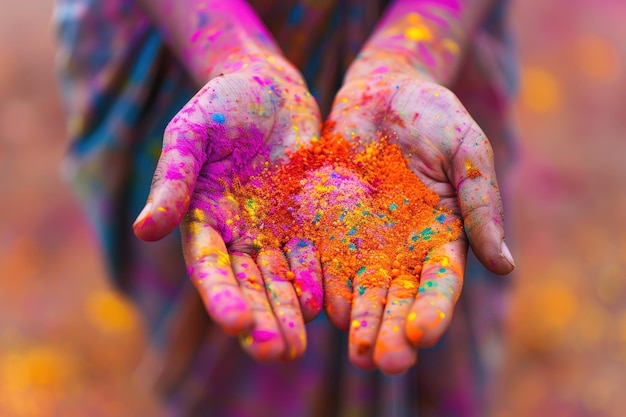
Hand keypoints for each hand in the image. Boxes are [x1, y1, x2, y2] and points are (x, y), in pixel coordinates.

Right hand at [133, 54, 322, 360]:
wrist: (269, 87)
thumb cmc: (221, 104)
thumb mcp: (190, 135)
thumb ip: (172, 181)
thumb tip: (144, 230)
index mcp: (203, 220)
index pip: (210, 268)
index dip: (222, 297)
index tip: (236, 325)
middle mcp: (239, 234)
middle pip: (249, 285)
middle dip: (261, 319)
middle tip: (277, 353)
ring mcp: (275, 229)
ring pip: (282, 280)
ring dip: (289, 313)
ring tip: (299, 345)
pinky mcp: (309, 219)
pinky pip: (314, 255)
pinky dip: (318, 280)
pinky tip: (327, 305)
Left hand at [325, 72, 514, 373]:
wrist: (380, 90)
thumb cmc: (432, 114)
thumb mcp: (465, 149)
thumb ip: (479, 202)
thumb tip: (505, 265)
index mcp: (441, 234)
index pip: (440, 282)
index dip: (433, 309)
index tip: (423, 334)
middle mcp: (401, 247)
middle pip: (398, 298)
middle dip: (392, 330)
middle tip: (384, 362)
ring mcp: (362, 239)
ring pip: (360, 291)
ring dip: (358, 323)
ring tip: (355, 352)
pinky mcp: (327, 225)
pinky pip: (323, 261)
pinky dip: (322, 286)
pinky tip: (318, 308)